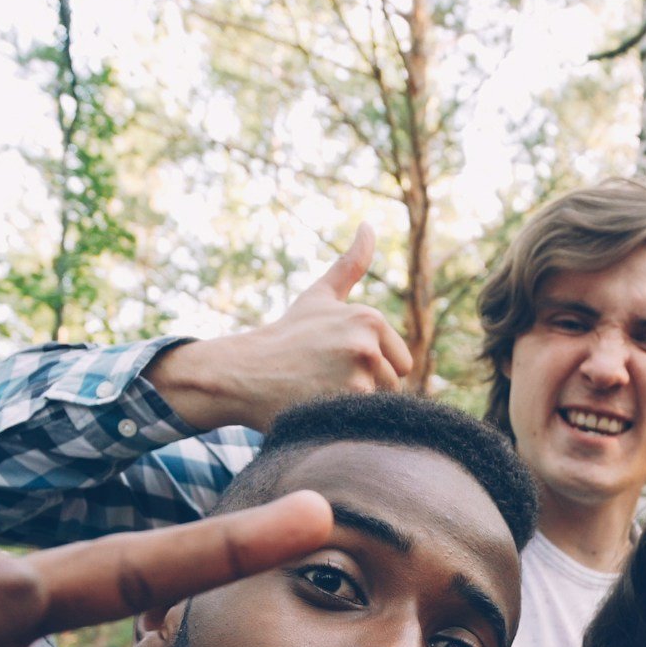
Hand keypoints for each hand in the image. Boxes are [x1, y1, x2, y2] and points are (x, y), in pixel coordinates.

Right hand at [145, 223, 416, 429]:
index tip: (337, 363)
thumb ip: (350, 265)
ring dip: (353, 405)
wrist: (243, 371)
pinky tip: (318, 407)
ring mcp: (358, 374)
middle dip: (364, 389)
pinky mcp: (345, 403)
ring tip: (320, 392)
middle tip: (325, 379)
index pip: (402, 364)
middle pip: (392, 386)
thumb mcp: (320, 297)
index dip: (372, 369)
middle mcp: (367, 343)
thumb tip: (369, 226)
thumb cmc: (286, 336)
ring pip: (379, 405)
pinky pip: (364, 420)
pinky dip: (345, 420)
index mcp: (369, 318)